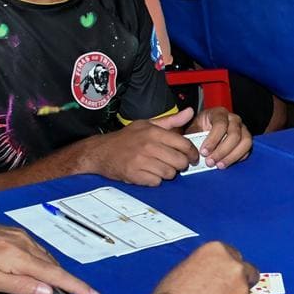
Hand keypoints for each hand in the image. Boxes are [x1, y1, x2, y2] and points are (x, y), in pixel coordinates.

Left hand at [0, 213, 99, 293]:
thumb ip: (19, 286)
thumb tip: (48, 292)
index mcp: (19, 256)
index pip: (55, 274)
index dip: (76, 287)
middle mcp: (25, 243)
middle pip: (54, 271)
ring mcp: (20, 237)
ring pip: (45, 263)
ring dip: (48, 286)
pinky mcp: (14, 235)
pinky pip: (36, 256)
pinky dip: (39, 273)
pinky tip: (30, 286)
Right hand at [75, 107, 199, 185]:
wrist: (101, 151)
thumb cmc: (126, 138)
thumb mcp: (147, 124)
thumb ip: (171, 120)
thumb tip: (189, 112)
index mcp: (154, 132)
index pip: (184, 144)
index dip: (192, 153)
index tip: (193, 157)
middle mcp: (148, 146)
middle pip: (180, 161)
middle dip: (180, 165)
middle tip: (175, 163)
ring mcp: (141, 161)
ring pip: (169, 173)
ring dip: (167, 173)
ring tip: (159, 167)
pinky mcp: (135, 175)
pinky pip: (156, 182)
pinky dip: (155, 180)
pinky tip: (148, 173)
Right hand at [148, 241, 258, 293]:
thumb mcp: (182, 270)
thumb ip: (203, 268)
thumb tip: (207, 276)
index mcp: (217, 251)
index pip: (232, 253)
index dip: (227, 266)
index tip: (224, 274)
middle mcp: (234, 267)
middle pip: (247, 270)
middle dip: (240, 280)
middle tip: (225, 291)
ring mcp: (242, 289)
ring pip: (245, 293)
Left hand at [193, 105, 251, 167]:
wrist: (204, 131)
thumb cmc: (198, 129)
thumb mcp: (192, 128)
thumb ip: (192, 135)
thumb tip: (192, 147)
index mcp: (219, 113)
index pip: (220, 124)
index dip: (213, 140)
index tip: (203, 152)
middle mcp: (234, 119)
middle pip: (235, 135)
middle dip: (222, 151)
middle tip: (210, 162)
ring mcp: (243, 129)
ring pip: (245, 142)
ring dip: (232, 156)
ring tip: (219, 165)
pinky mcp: (246, 139)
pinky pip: (247, 149)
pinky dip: (238, 158)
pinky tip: (226, 163)